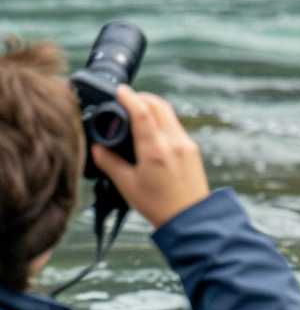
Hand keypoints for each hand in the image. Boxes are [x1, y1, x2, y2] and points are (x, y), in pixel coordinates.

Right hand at [91, 86, 209, 228]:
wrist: (191, 220)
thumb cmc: (158, 206)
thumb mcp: (127, 185)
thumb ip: (110, 163)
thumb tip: (97, 147)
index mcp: (155, 150)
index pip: (142, 112)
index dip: (129, 97)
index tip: (119, 89)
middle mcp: (174, 143)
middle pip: (159, 106)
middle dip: (141, 97)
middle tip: (126, 99)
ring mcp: (187, 145)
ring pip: (169, 114)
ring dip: (153, 107)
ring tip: (137, 111)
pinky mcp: (193, 150)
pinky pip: (176, 126)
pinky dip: (162, 120)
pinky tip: (152, 128)